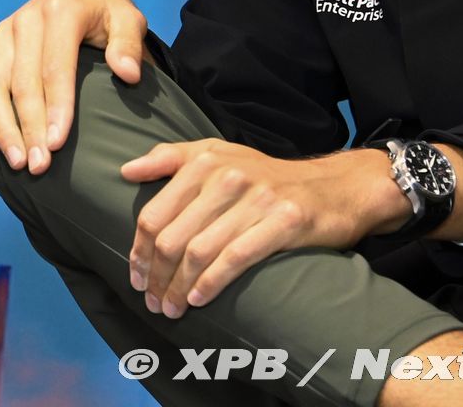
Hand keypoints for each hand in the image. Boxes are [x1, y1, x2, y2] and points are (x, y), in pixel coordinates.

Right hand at [0, 0, 147, 173]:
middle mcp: (24, 19)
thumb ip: (129, 44)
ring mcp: (0, 33)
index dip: (55, 107)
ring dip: (0, 130)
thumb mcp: (128, 20)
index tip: (58, 144)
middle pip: (19, 81)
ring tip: (17, 165)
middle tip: (39, 166)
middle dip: (27, 127)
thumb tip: (127, 73)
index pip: (55, 66)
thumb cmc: (105, 16)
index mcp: (59, 10)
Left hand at [122, 140, 398, 318]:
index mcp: (204, 161)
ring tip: (171, 308)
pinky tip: (198, 299)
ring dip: (178, 287)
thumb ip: (170, 158)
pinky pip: (235, 258)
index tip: (136, 276)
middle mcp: (226, 177)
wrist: (337, 186)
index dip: (139, 250)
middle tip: (151, 301)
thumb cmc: (268, 177)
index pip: (155, 213)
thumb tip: (126, 170)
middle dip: (156, 276)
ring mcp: (256, 199)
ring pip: (199, 251)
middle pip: (172, 237)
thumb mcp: (220, 154)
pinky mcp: (283, 221)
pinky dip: (211, 283)